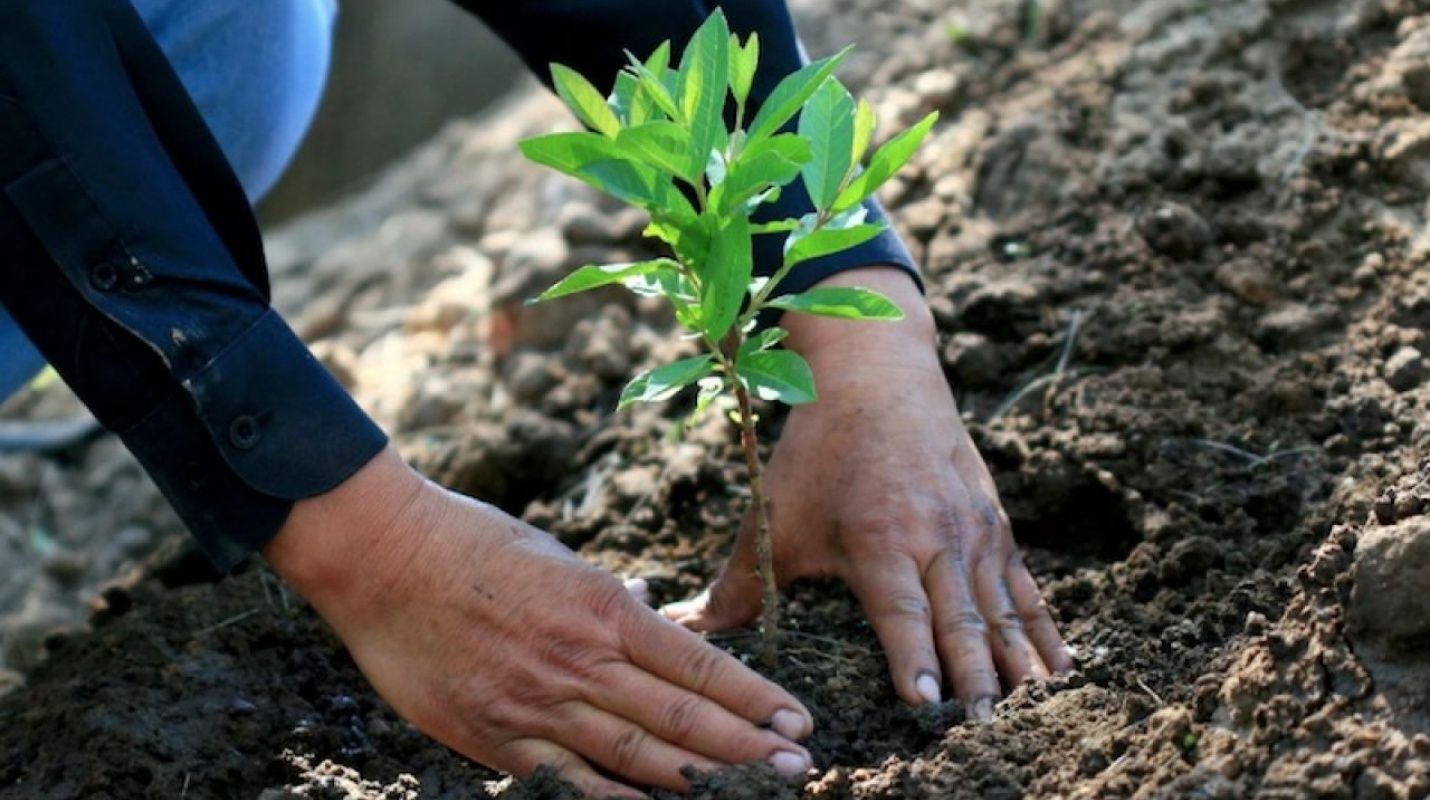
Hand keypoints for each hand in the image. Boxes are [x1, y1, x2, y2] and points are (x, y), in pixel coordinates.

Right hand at [264, 448, 813, 796]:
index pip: (696, 662)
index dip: (752, 697)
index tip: (796, 720)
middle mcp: (579, 660)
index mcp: (602, 606)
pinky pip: (567, 781)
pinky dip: (615, 799)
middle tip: (799, 769)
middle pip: (680, 715)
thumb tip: (651, 617)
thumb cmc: (473, 543)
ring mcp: (536, 703)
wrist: (382, 556)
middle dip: (746, 747)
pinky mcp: (494, 736)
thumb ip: (608, 601)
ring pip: (636, 753)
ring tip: (754, 792)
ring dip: (701, 777)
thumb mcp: (558, 557)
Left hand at [663, 268, 1072, 715]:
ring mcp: (974, 530)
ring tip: (1035, 712)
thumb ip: (739, 582)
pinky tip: (1060, 668)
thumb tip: (687, 629)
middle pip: (961, 618)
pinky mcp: (995, 525)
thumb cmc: (820, 450)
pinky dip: (1043, 629)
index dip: (915, 657)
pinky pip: (1025, 587)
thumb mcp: (776, 512)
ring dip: (1018, 662)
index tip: (928, 702)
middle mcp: (936, 536)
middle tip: (985, 725)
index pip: (901, 611)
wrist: (879, 373)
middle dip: (975, 676)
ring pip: (1002, 607)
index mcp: (879, 537)